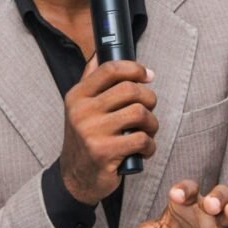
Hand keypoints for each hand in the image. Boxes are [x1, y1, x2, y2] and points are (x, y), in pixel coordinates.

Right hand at [59, 56, 157, 204]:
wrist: (76, 177)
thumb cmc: (86, 139)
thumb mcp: (81, 108)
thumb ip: (91, 80)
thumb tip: (101, 50)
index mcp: (77, 96)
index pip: (110, 69)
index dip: (135, 68)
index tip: (147, 76)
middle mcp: (81, 111)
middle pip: (130, 90)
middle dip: (149, 99)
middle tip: (149, 110)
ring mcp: (92, 132)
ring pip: (140, 113)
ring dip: (152, 124)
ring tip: (148, 131)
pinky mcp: (104, 152)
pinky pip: (141, 139)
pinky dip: (150, 145)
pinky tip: (144, 149)